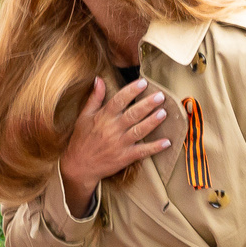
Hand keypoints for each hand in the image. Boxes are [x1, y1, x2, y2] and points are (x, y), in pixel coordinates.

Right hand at [60, 75, 168, 212]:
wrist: (79, 166)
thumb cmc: (81, 139)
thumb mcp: (84, 116)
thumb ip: (94, 98)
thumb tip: (99, 79)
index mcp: (103, 117)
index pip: (119, 100)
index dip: (131, 91)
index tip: (143, 82)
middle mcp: (113, 129)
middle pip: (133, 114)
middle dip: (148, 104)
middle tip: (160, 96)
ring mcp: (120, 144)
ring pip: (139, 131)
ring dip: (153, 122)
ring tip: (164, 113)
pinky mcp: (125, 157)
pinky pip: (142, 152)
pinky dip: (155, 147)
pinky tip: (167, 142)